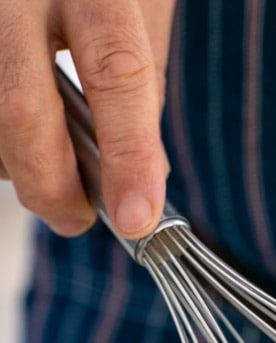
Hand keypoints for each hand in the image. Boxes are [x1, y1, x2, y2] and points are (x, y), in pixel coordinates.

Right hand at [0, 0, 175, 237]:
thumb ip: (141, 83)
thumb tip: (142, 176)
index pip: (115, 72)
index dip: (127, 155)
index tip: (135, 217)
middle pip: (21, 109)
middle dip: (50, 186)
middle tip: (74, 218)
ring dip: (14, 159)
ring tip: (48, 164)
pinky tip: (13, 132)